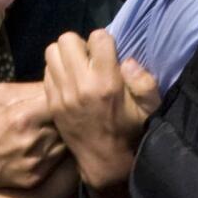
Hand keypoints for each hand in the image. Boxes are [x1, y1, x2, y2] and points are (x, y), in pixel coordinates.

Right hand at [0, 80, 65, 192]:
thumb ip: (30, 89)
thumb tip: (57, 83)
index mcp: (23, 117)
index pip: (60, 100)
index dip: (61, 96)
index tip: (58, 94)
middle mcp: (32, 141)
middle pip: (66, 121)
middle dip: (64, 114)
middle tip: (57, 111)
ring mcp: (36, 162)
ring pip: (66, 141)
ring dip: (62, 133)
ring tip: (48, 127)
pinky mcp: (36, 177)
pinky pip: (59, 160)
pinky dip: (55, 150)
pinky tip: (41, 145)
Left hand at [43, 30, 159, 197]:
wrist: (105, 161)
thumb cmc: (132, 131)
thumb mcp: (150, 107)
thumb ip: (144, 81)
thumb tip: (127, 61)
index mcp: (107, 81)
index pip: (98, 37)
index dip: (105, 42)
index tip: (109, 55)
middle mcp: (81, 84)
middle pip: (68, 39)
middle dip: (81, 45)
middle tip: (90, 60)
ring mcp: (62, 94)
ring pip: (52, 51)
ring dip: (65, 56)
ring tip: (78, 68)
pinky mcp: (51, 103)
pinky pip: (46, 71)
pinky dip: (57, 71)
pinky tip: (69, 83)